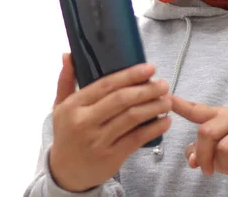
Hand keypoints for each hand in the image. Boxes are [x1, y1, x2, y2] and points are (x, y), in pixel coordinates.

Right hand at [49, 53, 171, 191]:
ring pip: (132, 118)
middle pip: (122, 100)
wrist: (65, 173)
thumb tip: (68, 54)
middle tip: (163, 85)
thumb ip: (66, 80)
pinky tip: (165, 121)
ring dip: (154, 107)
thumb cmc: (67, 133)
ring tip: (167, 101)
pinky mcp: (111, 157)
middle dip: (147, 90)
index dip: (130, 75)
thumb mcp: (60, 107)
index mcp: (73, 106)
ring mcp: (98, 141)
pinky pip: (137, 138)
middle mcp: (84, 122)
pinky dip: (154, 129)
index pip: (106, 85)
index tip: (149, 68)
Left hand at [172, 95, 227, 181]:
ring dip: (226, 163)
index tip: (166, 98)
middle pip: (207, 131)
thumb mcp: (219, 155)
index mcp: (221, 116)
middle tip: (207, 170)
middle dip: (204, 155)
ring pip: (226, 146)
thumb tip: (191, 158)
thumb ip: (202, 152)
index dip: (181, 105)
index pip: (198, 110)